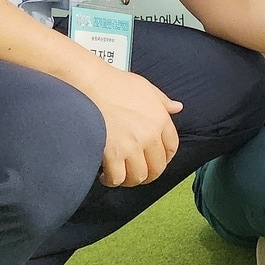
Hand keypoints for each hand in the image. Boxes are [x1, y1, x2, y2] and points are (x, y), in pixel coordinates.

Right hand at [75, 63, 183, 187]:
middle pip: (157, 168)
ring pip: (138, 176)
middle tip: (137, 172)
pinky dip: (112, 180)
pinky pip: (117, 178)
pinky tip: (105, 175)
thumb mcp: (145, 87)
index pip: (171, 148)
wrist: (88, 83)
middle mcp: (149, 135)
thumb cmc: (113, 83)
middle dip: (148, 174)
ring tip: (121, 175)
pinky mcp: (112, 154)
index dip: (164, 158)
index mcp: (160, 119)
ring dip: (130, 180)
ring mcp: (131, 146)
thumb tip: (177, 107)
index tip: (156, 161)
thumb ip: (163, 101)